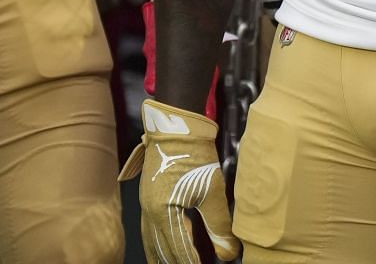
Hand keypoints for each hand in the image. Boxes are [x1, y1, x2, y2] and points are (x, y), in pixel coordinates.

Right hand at [119, 99, 239, 263]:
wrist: (176, 125)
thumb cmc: (195, 156)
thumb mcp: (212, 192)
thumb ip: (219, 226)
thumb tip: (228, 254)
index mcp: (163, 213)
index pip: (178, 250)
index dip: (191, 263)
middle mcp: (150, 212)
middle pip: (160, 249)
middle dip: (173, 263)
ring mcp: (146, 203)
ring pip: (151, 241)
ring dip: (162, 256)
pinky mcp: (148, 196)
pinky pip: (149, 228)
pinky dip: (157, 242)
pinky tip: (163, 246)